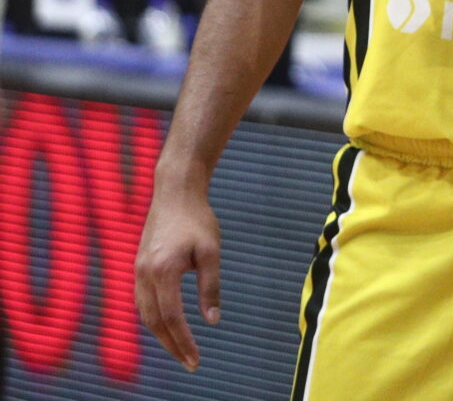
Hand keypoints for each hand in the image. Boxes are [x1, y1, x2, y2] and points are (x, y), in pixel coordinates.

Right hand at [135, 190, 221, 370]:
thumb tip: (212, 321)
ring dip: (161, 335)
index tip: (195, 360)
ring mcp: (137, 271)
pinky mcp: (138, 267)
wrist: (174, 193)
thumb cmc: (197, 220)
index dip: (183, 341)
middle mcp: (144, 275)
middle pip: (154, 321)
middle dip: (171, 345)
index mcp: (162, 271)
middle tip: (190, 363)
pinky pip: (142, 302)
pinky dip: (154, 318)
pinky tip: (167, 326)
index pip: (171, 317)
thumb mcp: (211, 252)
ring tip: (180, 349)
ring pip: (145, 314)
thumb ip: (210, 287)